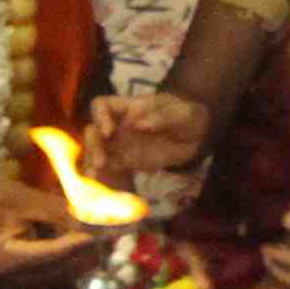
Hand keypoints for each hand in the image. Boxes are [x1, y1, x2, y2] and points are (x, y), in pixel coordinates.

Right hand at [0, 171, 98, 288]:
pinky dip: (69, 261)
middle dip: (87, 253)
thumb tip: (96, 219)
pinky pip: (52, 275)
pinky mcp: (18, 282)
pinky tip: (82, 244)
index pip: (52, 255)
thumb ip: (59, 212)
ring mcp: (12, 284)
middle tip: (112, 233)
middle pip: (60, 271)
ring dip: (81, 259)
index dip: (81, 243)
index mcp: (3, 259)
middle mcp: (7, 279)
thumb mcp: (23, 197)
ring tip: (102, 236)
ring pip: (60, 277)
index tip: (107, 232)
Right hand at [82, 89, 208, 177]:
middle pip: (94, 130)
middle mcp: (119, 124)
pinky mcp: (127, 161)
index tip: (108, 132)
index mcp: (129, 107)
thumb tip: (139, 124)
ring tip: (94, 176)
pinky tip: (99, 183)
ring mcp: (121, 143)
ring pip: (98, 150)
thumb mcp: (181, 114)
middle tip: (101, 161)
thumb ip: (162, 118)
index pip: (102, 105)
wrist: (196, 136)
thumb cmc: (186, 116)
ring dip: (93, 161)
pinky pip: (110, 166)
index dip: (100, 116)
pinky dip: (103, 174)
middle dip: (93, 145)